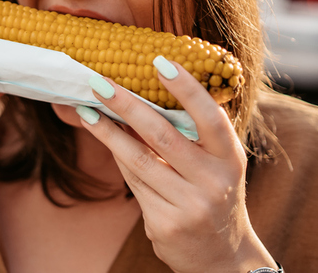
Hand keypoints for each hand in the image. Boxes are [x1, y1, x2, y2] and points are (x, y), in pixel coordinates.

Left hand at [78, 58, 275, 272]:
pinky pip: (133, 182)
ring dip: (107, 132)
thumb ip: (192, 135)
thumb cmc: (213, 195)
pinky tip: (103, 137)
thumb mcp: (217, 165)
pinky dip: (118, 157)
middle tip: (100, 82)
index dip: (187, 89)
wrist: (222, 258)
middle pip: (162, 135)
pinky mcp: (165, 224)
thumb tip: (144, 93)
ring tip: (86, 109)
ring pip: (138, 159)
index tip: (160, 63)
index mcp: (230, 159)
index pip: (210, 117)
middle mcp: (214, 182)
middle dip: (126, 105)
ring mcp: (189, 205)